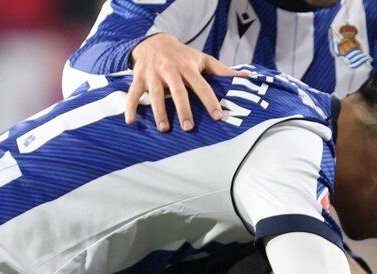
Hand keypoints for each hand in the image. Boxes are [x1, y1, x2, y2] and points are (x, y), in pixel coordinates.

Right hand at [128, 34, 243, 130]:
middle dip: (183, 109)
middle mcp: (170, 70)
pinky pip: (133, 93)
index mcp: (188, 67)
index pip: (201, 85)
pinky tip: (130, 121)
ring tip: (164, 129)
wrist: (153, 41)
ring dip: (159, 112)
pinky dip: (130, 107)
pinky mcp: (139, 77)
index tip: (218, 117)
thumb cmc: (182, 55)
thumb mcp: (202, 59)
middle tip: (188, 127)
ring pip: (156, 94)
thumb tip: (246, 77)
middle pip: (178, 92)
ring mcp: (153, 74)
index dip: (210, 100)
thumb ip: (222, 71)